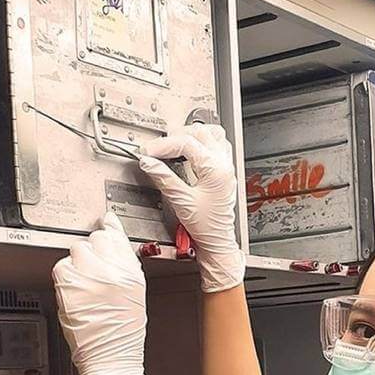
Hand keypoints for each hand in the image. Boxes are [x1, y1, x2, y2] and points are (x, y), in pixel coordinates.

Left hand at [52, 212, 147, 374]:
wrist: (111, 360)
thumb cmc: (123, 336)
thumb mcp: (134, 296)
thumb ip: (123, 269)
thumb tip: (112, 246)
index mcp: (132, 274)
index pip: (117, 236)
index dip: (109, 230)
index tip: (106, 225)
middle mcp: (112, 272)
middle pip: (95, 239)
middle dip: (93, 252)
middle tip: (93, 270)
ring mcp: (90, 277)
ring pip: (76, 250)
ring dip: (77, 264)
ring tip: (84, 285)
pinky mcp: (69, 286)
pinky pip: (61, 267)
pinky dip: (65, 278)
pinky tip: (74, 293)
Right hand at [138, 124, 244, 292]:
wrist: (217, 242)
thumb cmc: (206, 227)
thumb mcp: (181, 201)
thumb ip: (164, 178)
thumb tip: (149, 162)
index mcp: (215, 170)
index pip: (187, 143)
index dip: (164, 145)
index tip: (148, 152)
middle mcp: (224, 165)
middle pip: (200, 132)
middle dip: (177, 136)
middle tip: (159, 147)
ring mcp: (226, 168)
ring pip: (213, 134)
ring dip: (193, 135)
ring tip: (175, 143)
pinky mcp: (224, 173)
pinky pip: (218, 146)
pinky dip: (203, 143)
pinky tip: (191, 151)